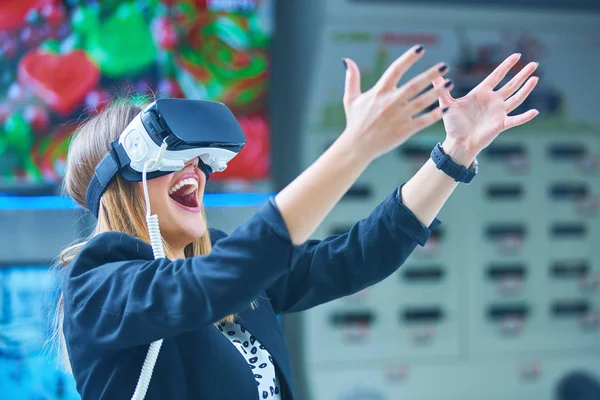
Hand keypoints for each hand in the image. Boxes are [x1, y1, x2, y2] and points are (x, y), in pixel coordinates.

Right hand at [340, 45, 451, 161]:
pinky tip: (445, 107)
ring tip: (450, 83)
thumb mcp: (351, 99)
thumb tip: (347, 60)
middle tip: (445, 66)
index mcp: (379, 92)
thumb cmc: (355, 122)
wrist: (357, 147)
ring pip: (422, 101)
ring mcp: (398, 117)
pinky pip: (423, 120)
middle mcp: (390, 103)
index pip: (395, 70)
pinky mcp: (404, 130)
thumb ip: (352, 78)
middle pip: (415, 84)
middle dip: (431, 74)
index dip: (408, 58)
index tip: (421, 48)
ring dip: (437, 91)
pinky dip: (435, 114)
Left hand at [432, 53, 539, 164]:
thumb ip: (443, 91)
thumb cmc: (453, 125)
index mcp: (481, 93)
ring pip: (516, 98)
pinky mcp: (501, 124)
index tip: (517, 55)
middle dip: (522, 74)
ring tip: (535, 78)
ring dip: (526, 89)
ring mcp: (498, 112)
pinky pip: (516, 120)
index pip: (496, 75)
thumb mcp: (447, 105)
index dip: (506, 65)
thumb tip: (435, 77)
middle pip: (511, 84)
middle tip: (534, 64)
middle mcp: (492, 101)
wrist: (458, 143)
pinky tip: (535, 111)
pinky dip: (525, 117)